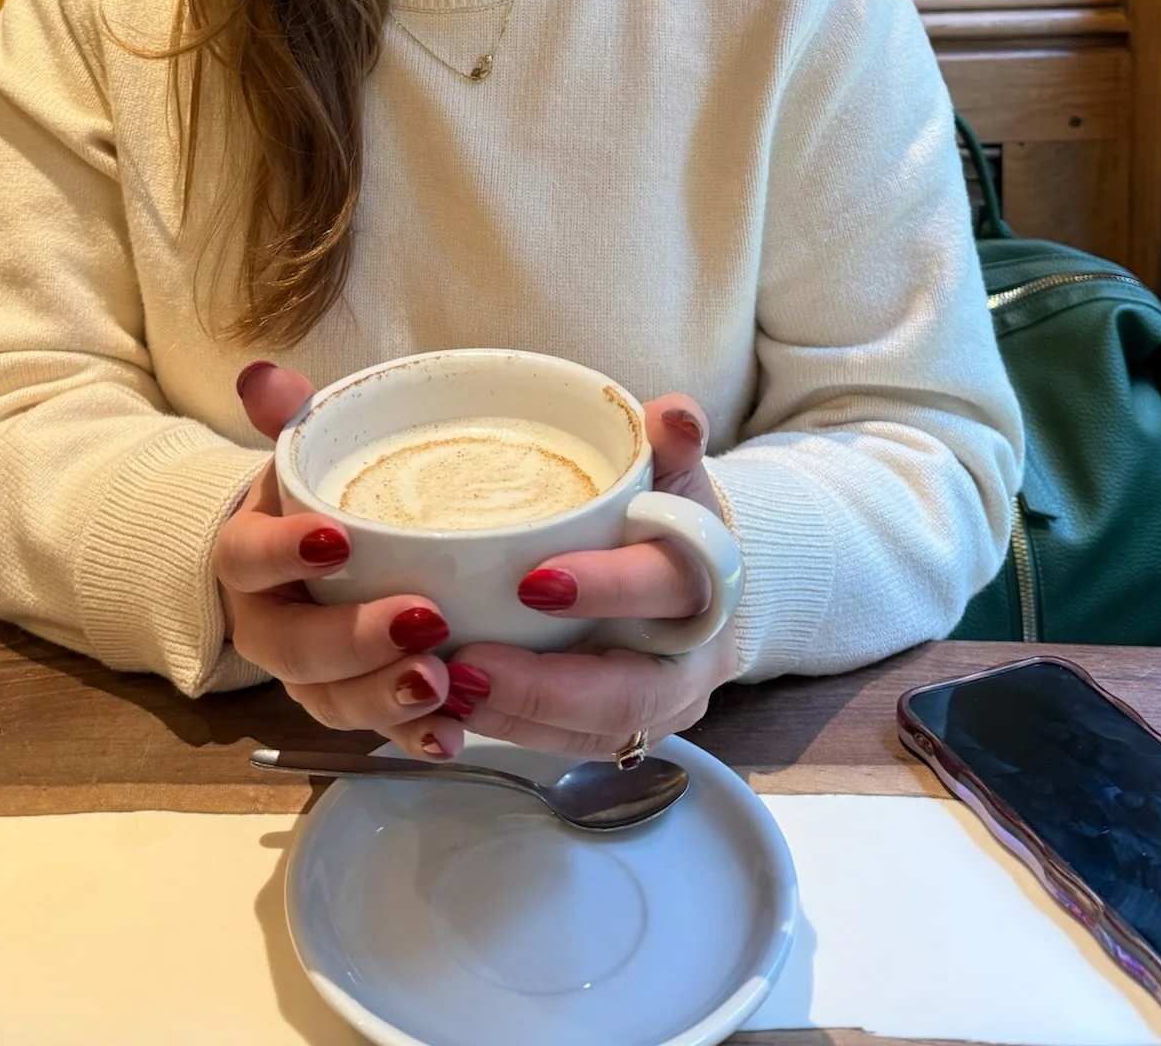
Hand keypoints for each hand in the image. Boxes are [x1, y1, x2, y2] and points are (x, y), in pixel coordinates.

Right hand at [212, 362, 479, 759]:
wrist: (297, 558)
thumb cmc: (309, 500)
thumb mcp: (300, 451)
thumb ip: (287, 415)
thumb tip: (261, 373)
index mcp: (246, 558)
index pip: (247, 558)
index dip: (286, 554)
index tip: (340, 539)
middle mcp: (268, 625)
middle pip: (293, 648)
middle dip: (355, 642)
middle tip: (424, 623)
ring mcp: (306, 675)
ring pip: (330, 701)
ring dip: (385, 700)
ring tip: (443, 686)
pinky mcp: (348, 705)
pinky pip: (372, 733)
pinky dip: (412, 738)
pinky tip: (455, 733)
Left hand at [439, 395, 742, 756]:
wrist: (713, 580)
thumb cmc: (679, 518)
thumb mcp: (680, 473)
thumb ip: (672, 441)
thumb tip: (671, 413)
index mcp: (709, 580)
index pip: (664, 585)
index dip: (606, 587)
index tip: (531, 582)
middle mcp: (693, 657)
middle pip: (629, 691)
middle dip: (544, 687)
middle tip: (465, 666)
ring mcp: (665, 706)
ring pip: (596, 732)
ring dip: (518, 718)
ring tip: (446, 692)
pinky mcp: (628, 731)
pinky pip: (575, 747)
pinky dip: (516, 732)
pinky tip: (458, 712)